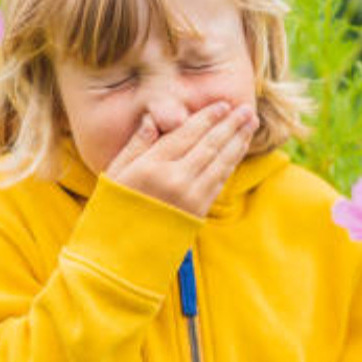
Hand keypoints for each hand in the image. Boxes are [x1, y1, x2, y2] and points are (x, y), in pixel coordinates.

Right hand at [103, 100, 258, 217]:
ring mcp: (190, 197)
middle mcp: (174, 179)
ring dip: (238, 142)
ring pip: (220, 162)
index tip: (223, 105)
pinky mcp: (198, 212)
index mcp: (151, 166)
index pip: (186, 134)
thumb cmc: (111, 212)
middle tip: (247, 110)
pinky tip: (238, 151)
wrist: (120, 256)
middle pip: (209, 145)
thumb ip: (136, 144)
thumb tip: (153, 118)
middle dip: (230, 125)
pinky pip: (219, 182)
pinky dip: (231, 163)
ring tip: (250, 125)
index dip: (207, 118)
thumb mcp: (114, 173)